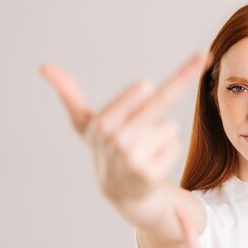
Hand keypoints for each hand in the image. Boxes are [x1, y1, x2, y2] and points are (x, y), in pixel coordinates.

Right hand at [39, 51, 212, 203]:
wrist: (121, 192)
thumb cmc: (107, 149)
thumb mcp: (86, 124)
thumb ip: (69, 95)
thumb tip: (44, 66)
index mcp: (102, 124)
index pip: (134, 97)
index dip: (151, 87)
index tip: (164, 74)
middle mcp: (116, 140)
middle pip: (160, 102)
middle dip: (186, 74)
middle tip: (203, 54)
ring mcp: (133, 159)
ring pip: (170, 127)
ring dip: (164, 134)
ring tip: (146, 148)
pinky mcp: (150, 174)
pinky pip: (175, 145)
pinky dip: (170, 149)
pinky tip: (154, 161)